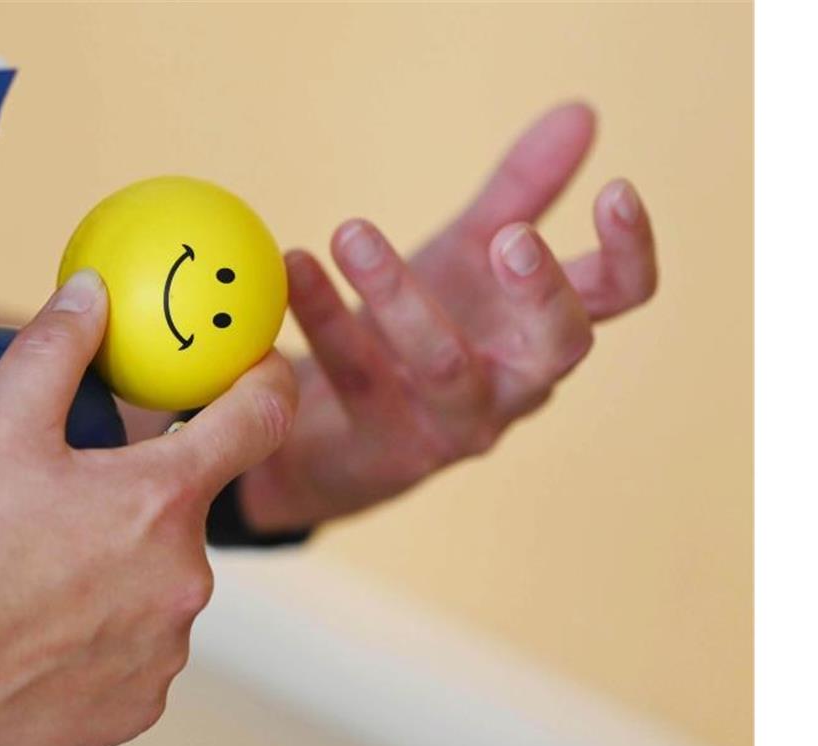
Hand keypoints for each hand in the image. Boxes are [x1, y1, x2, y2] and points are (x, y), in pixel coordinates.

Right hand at [0, 270, 295, 745]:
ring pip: (158, 586)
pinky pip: (138, 652)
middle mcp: (185, 577)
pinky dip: (103, 635)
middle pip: (184, 513)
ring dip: (119, 571)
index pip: (259, 419)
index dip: (266, 382)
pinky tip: (41, 632)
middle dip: (140, 499)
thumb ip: (57, 351)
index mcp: (164, 501)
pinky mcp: (139, 705)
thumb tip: (92, 295)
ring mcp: (167, 648)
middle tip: (67, 504)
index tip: (259, 369)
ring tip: (38, 576)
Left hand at [240, 102, 655, 531]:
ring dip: (397, 295)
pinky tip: (297, 265)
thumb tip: (581, 111)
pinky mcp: (385, 451)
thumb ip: (519, 192)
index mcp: (539, 332)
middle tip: (510, 238)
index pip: (615, 296)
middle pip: (558, 348)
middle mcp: (513, 387)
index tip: (617, 190)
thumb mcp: (463, 256)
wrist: (330, 430)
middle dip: (541, 293)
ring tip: (350, 230)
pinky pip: (356, 381)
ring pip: (445, 366)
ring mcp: (452, 426)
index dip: (630, 250)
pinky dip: (323, 317)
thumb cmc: (413, 333)